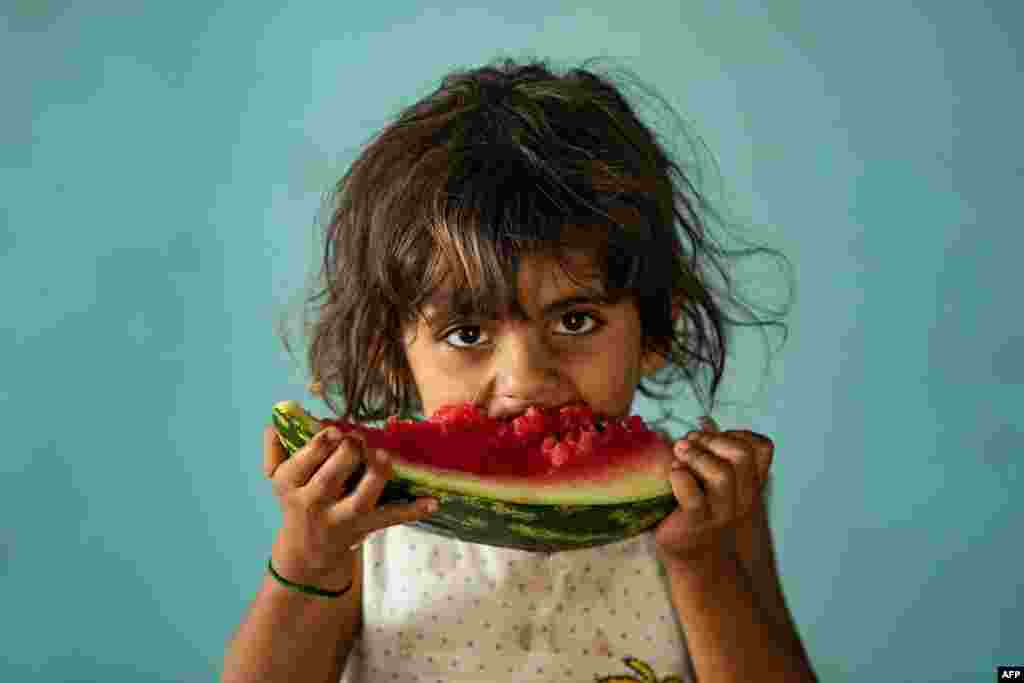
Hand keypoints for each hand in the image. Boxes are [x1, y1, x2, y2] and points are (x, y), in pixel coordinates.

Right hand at [262, 423, 438, 588]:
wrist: (307, 551)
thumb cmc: (298, 499)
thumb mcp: (278, 476)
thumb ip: (275, 446)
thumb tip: (278, 417)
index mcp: (290, 483)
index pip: (305, 458)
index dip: (323, 441)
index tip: (336, 430)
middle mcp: (314, 502)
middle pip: (333, 474)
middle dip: (349, 452)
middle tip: (360, 439)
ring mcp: (341, 517)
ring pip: (362, 496)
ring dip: (377, 474)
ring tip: (385, 456)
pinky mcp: (364, 527)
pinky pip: (391, 517)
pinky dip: (413, 510)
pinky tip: (433, 501)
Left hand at [654, 416, 773, 568]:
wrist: (697, 565)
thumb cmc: (701, 516)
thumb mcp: (714, 484)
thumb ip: (714, 453)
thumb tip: (704, 419)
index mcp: (749, 484)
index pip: (762, 447)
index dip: (737, 434)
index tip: (712, 439)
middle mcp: (741, 498)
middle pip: (741, 455)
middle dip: (712, 441)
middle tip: (688, 443)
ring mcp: (720, 512)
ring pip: (721, 474)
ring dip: (696, 457)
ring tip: (678, 455)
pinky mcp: (695, 523)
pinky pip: (692, 497)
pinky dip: (680, 478)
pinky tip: (672, 475)